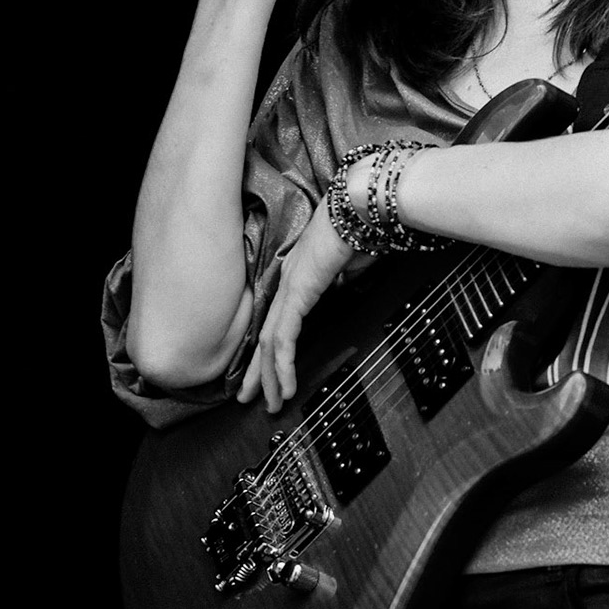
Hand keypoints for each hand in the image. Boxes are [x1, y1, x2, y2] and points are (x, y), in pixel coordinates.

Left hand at [237, 198, 357, 412]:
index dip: (269, 348)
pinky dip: (283, 366)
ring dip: (268, 377)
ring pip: (269, 343)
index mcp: (298, 275)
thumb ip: (341, 278)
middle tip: (246, 398)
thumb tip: (340, 286)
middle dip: (257, 371)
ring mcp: (289, 288)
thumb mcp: (352, 262)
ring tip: (268, 403)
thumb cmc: (361, 226)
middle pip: (264, 335)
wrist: (359, 205)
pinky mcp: (297, 293)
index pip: (277, 319)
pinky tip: (284, 386)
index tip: (267, 369)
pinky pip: (284, 338)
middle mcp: (287, 283)